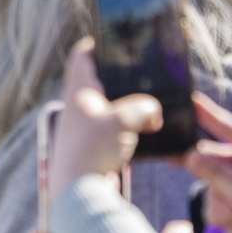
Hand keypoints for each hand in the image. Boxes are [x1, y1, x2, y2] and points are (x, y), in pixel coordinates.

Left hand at [46, 40, 160, 204]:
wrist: (79, 193)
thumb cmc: (93, 150)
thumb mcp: (124, 120)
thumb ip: (143, 108)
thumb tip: (153, 114)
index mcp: (78, 91)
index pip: (82, 57)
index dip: (96, 45)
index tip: (114, 40)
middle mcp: (78, 106)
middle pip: (99, 80)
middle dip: (121, 77)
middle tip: (144, 72)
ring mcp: (85, 127)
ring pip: (110, 106)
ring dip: (128, 104)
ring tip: (151, 103)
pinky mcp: (94, 147)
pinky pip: (114, 129)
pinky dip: (129, 126)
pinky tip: (147, 130)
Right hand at [186, 94, 231, 232]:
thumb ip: (214, 171)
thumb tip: (189, 154)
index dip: (211, 115)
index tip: (192, 101)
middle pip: (215, 155)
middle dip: (203, 167)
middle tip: (173, 157)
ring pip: (209, 180)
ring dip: (216, 199)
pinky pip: (211, 199)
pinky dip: (217, 211)